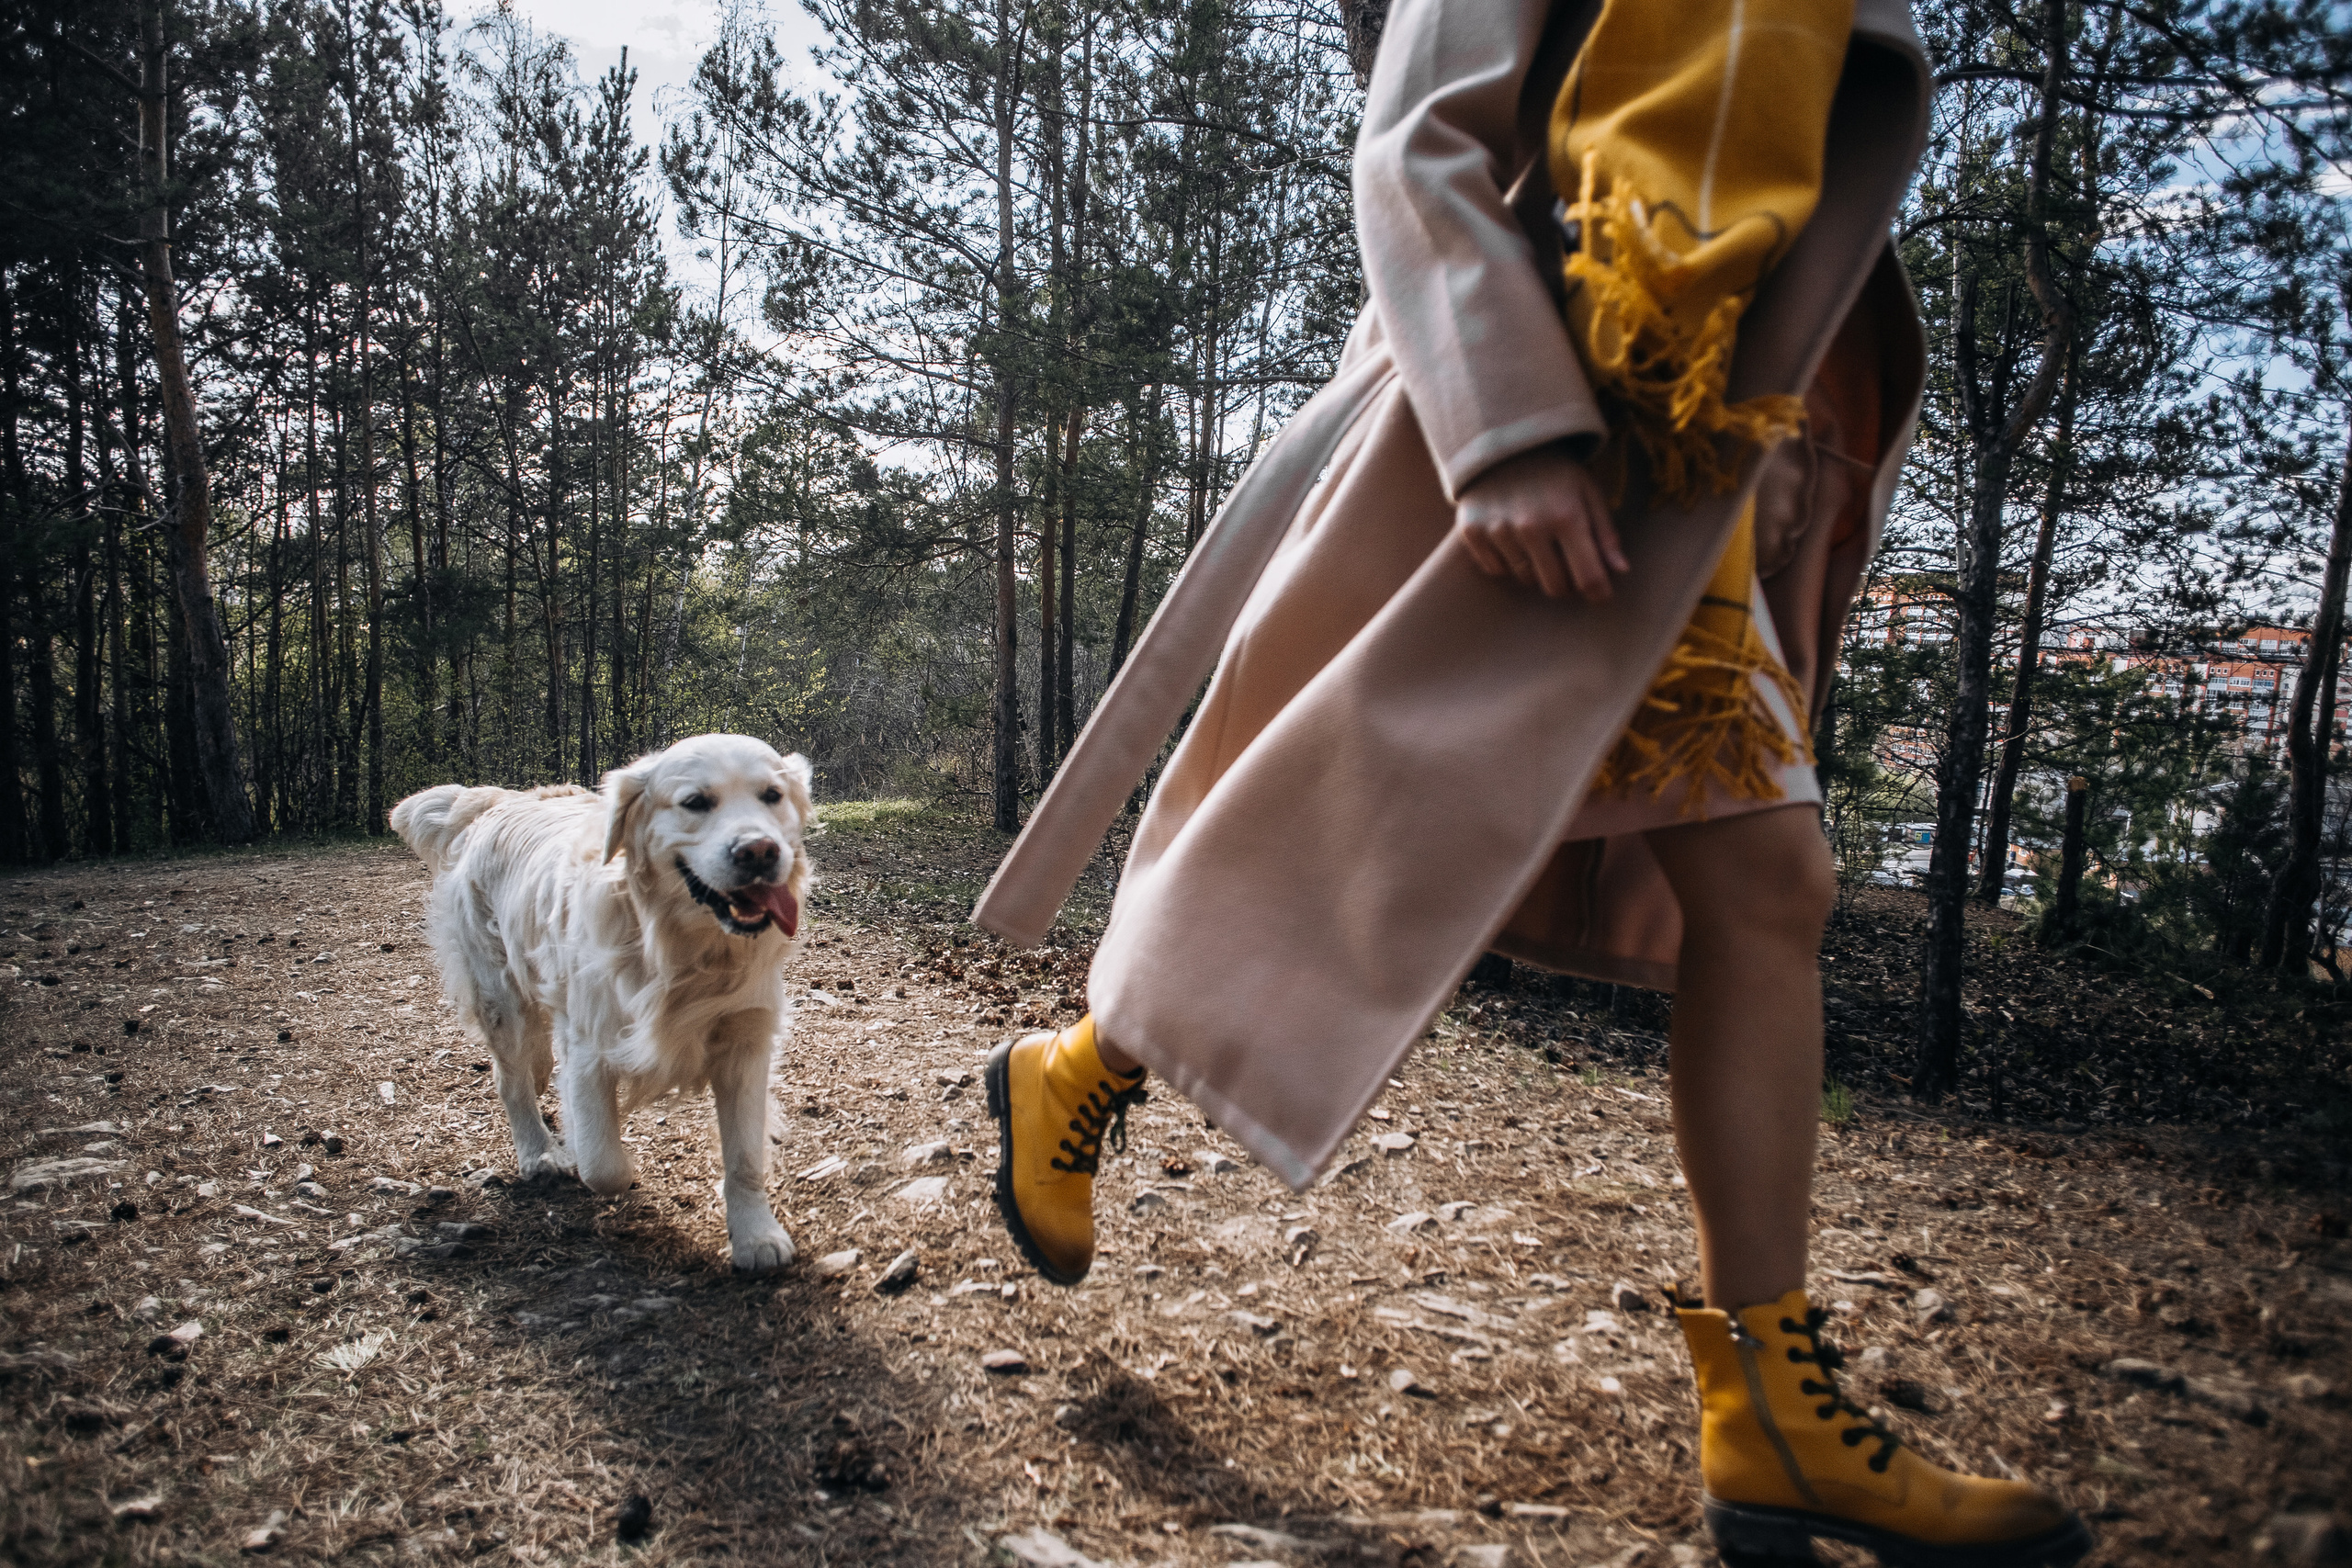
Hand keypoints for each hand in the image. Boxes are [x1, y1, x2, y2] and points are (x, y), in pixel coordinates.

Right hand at [1454, 444, 1627, 601]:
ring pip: (1524, 579)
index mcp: (1566, 516)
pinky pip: (1495, 569)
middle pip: (1554, 586)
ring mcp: (1498, 530)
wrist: (1501, 441)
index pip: (1588, 576)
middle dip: (1566, 582)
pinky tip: (1511, 537)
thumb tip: (1621, 571)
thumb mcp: (1587, 491)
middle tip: (1567, 565)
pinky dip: (1506, 561)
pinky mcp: (1472, 531)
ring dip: (1535, 569)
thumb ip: (1605, 532)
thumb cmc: (1554, 470)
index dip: (1598, 592)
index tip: (1600, 594)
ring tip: (1537, 542)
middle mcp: (1531, 526)